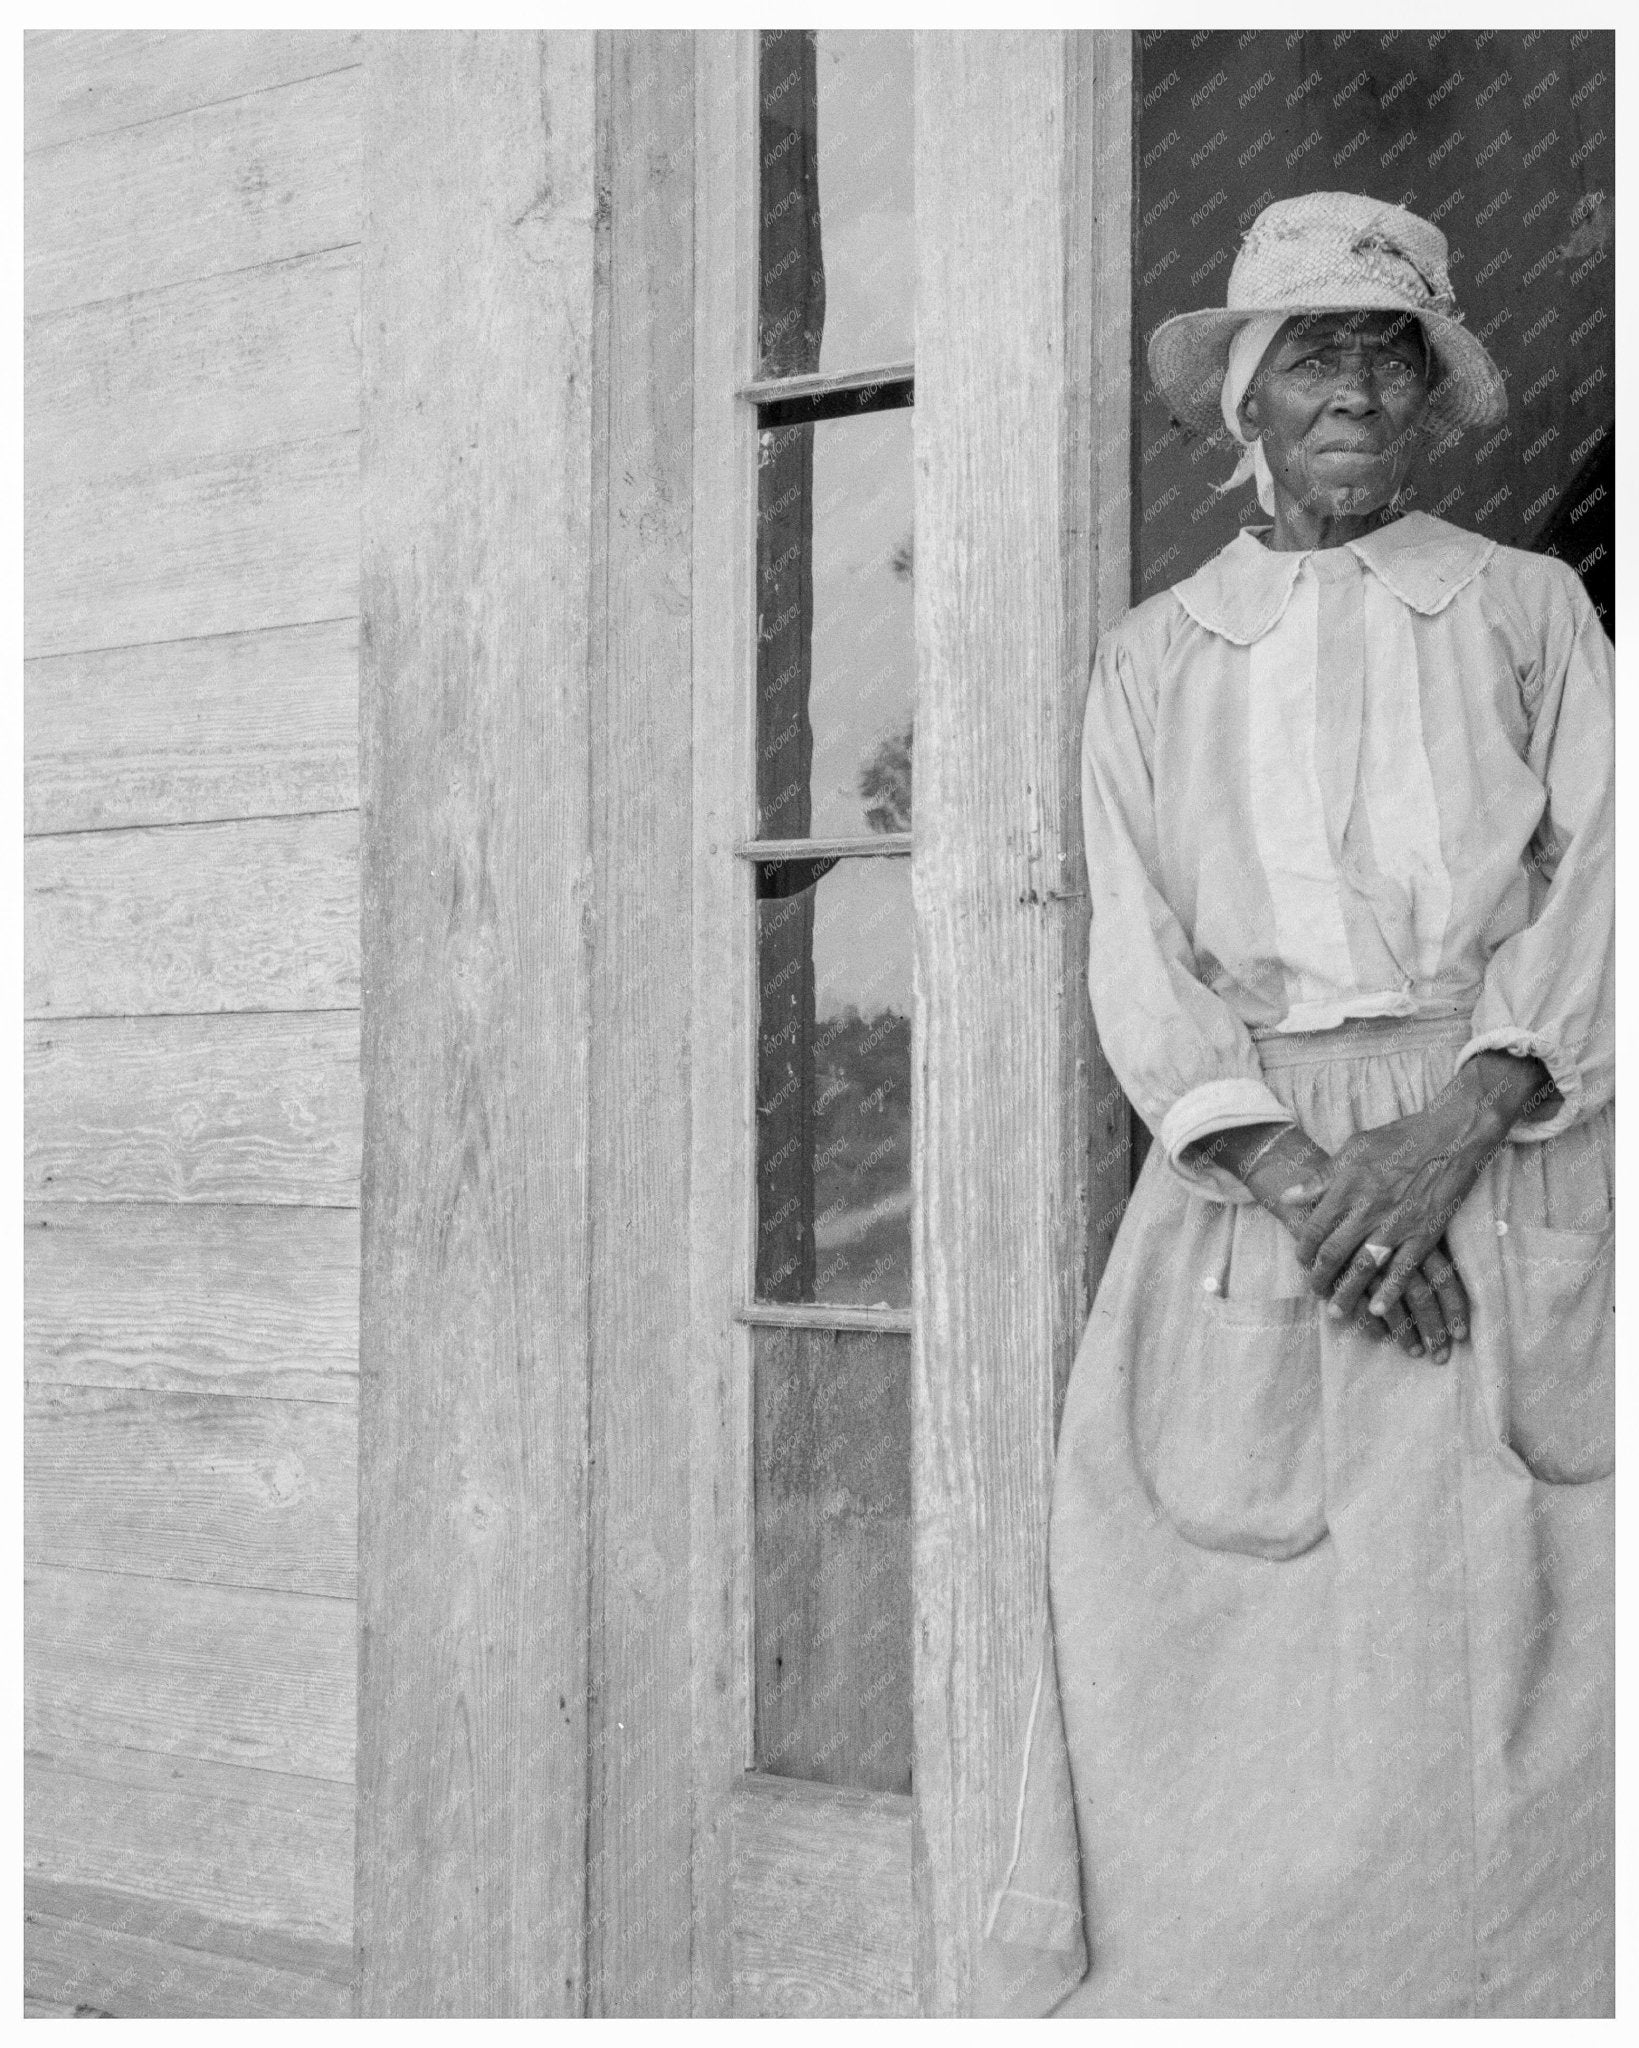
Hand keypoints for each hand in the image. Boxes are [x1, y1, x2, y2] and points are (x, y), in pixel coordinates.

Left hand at [1285, 1050, 1551, 1336]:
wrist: (1451, 1135)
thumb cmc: (1400, 1138)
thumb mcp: (1353, 1148)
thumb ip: (1321, 1177)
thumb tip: (1290, 1196)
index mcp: (1346, 1186)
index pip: (1313, 1228)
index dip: (1303, 1250)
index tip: (1302, 1262)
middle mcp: (1367, 1208)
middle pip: (1333, 1253)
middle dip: (1320, 1278)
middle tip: (1316, 1291)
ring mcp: (1396, 1223)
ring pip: (1363, 1267)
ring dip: (1348, 1293)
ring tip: (1337, 1311)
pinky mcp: (1424, 1233)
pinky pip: (1403, 1269)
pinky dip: (1389, 1292)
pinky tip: (1377, 1310)